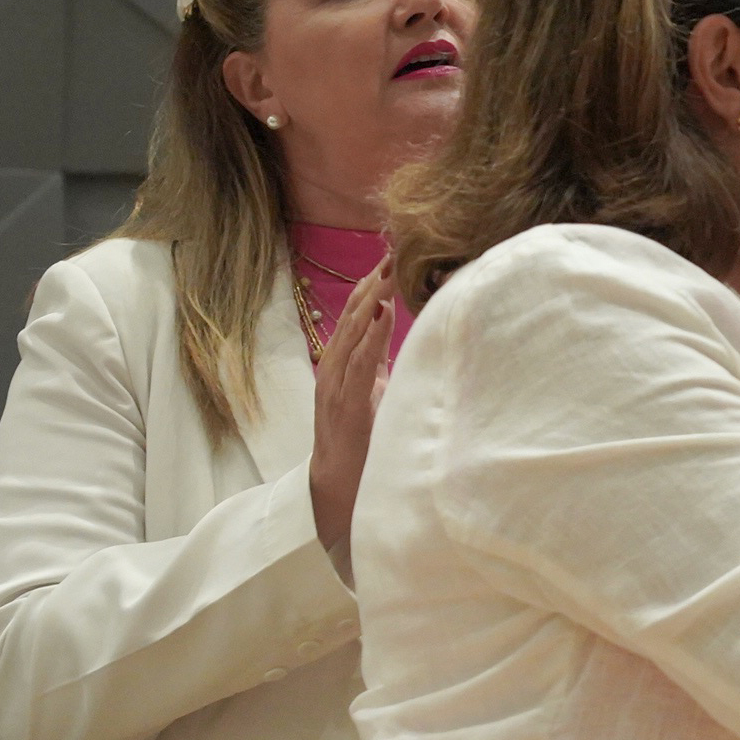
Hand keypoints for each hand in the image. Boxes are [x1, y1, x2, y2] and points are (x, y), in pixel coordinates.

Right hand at [307, 264, 396, 565]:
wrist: (340, 486)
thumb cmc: (364, 440)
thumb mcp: (376, 395)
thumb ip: (382, 366)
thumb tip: (404, 338)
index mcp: (343, 365)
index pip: (358, 319)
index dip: (372, 289)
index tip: (390, 260)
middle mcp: (335, 370)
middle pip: (353, 318)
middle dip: (371, 285)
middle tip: (392, 253)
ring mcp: (337, 386)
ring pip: (352, 333)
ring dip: (370, 301)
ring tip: (386, 272)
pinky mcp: (345, 403)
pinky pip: (358, 363)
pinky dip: (369, 336)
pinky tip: (382, 314)